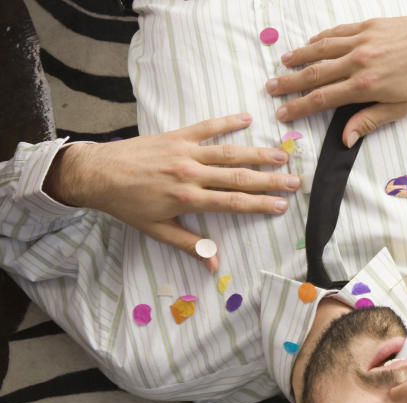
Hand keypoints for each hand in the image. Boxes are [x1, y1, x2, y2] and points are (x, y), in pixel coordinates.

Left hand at [45, 113, 300, 271]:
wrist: (97, 174)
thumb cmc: (127, 205)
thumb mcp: (157, 230)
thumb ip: (190, 245)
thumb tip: (214, 266)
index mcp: (188, 198)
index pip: (233, 203)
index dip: (261, 205)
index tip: (282, 206)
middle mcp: (190, 173)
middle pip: (239, 177)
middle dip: (270, 181)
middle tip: (295, 182)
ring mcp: (184, 151)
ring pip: (229, 152)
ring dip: (258, 153)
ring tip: (282, 155)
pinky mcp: (176, 136)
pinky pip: (206, 127)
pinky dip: (227, 122)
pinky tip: (247, 118)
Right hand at [267, 11, 406, 146]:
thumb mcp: (401, 109)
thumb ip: (369, 121)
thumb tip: (345, 140)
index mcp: (365, 85)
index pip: (322, 98)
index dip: (299, 107)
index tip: (282, 112)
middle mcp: (358, 61)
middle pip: (314, 73)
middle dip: (289, 83)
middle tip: (270, 89)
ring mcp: (362, 40)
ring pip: (321, 49)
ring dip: (299, 57)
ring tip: (283, 64)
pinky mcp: (368, 26)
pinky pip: (337, 32)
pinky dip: (321, 39)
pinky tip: (311, 44)